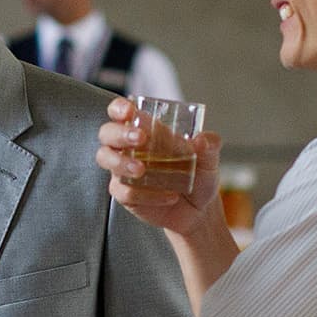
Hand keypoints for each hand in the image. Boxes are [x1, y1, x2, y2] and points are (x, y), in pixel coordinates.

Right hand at [95, 97, 222, 235]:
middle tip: (140, 138)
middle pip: (107, 133)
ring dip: (121, 162)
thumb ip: (209, 145)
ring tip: (142, 170)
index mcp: (146, 130)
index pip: (122, 112)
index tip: (128, 110)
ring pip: (106, 159)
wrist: (200, 209)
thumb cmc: (199, 175)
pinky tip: (169, 196)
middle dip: (119, 133)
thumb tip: (201, 140)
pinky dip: (146, 194)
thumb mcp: (210, 157)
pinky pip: (124, 192)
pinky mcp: (126, 195)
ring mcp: (124, 171)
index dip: (119, 108)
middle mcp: (130, 148)